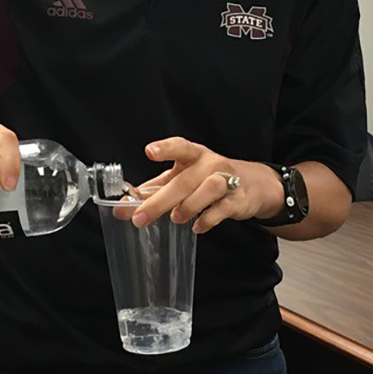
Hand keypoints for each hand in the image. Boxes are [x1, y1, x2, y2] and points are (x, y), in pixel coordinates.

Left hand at [127, 137, 283, 233]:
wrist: (252, 184)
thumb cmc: (207, 178)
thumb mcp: (180, 178)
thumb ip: (152, 191)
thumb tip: (120, 208)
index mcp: (194, 155)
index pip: (180, 146)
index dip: (165, 148)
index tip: (149, 152)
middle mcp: (210, 164)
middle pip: (185, 180)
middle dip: (161, 200)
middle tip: (140, 217)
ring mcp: (227, 180)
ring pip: (208, 189)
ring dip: (189, 205)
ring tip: (176, 217)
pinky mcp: (238, 199)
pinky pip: (223, 209)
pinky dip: (208, 219)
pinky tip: (198, 226)